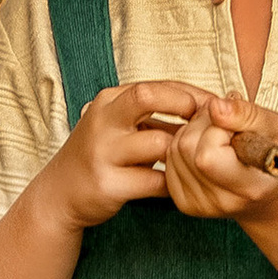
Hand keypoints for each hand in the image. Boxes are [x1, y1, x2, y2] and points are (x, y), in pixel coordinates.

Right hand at [42, 79, 221, 229]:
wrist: (61, 193)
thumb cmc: (103, 155)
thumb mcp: (120, 124)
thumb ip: (155, 112)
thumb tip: (208, 105)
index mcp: (108, 101)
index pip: (158, 85)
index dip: (193, 95)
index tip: (216, 109)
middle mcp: (102, 121)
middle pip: (148, 96)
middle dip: (184, 105)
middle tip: (204, 126)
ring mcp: (103, 152)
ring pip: (160, 144)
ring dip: (184, 154)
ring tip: (191, 162)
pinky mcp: (108, 185)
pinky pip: (156, 181)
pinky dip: (173, 184)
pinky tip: (175, 185)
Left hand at [162, 95, 277, 224]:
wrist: (268, 193)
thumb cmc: (275, 159)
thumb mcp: (276, 129)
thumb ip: (248, 115)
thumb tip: (215, 107)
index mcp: (248, 188)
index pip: (207, 156)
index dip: (218, 127)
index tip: (237, 126)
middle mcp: (221, 202)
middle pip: (186, 147)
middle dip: (203, 125)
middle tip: (228, 127)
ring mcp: (199, 205)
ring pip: (175, 149)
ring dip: (193, 132)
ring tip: (220, 137)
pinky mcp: (184, 202)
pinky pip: (170, 159)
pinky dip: (184, 146)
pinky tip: (207, 148)